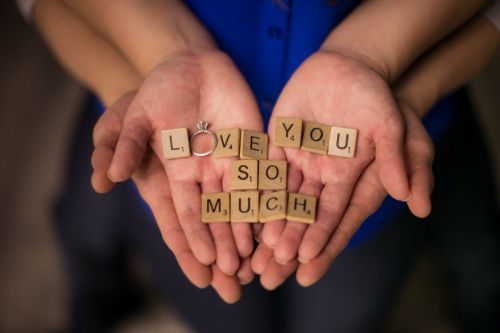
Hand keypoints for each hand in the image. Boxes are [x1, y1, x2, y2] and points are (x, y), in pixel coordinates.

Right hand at [106, 50, 263, 276]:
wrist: (188, 64)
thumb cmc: (156, 91)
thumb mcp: (133, 116)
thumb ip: (124, 146)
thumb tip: (108, 178)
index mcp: (174, 174)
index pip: (181, 217)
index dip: (191, 241)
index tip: (204, 266)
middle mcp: (202, 175)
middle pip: (215, 218)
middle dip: (224, 247)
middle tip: (236, 277)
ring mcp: (228, 161)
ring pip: (240, 202)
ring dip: (249, 230)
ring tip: (260, 258)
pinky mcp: (250, 145)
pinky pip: (262, 174)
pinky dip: (269, 197)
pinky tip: (279, 219)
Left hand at [252, 101, 433, 288]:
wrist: (349, 67)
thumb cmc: (376, 97)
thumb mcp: (392, 125)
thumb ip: (396, 160)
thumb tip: (412, 200)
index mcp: (348, 176)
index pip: (335, 214)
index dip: (322, 236)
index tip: (307, 259)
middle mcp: (321, 174)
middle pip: (304, 213)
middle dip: (290, 238)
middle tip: (273, 265)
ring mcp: (298, 158)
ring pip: (280, 195)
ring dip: (269, 219)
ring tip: (256, 244)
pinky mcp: (279, 140)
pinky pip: (264, 166)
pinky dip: (255, 186)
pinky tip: (241, 204)